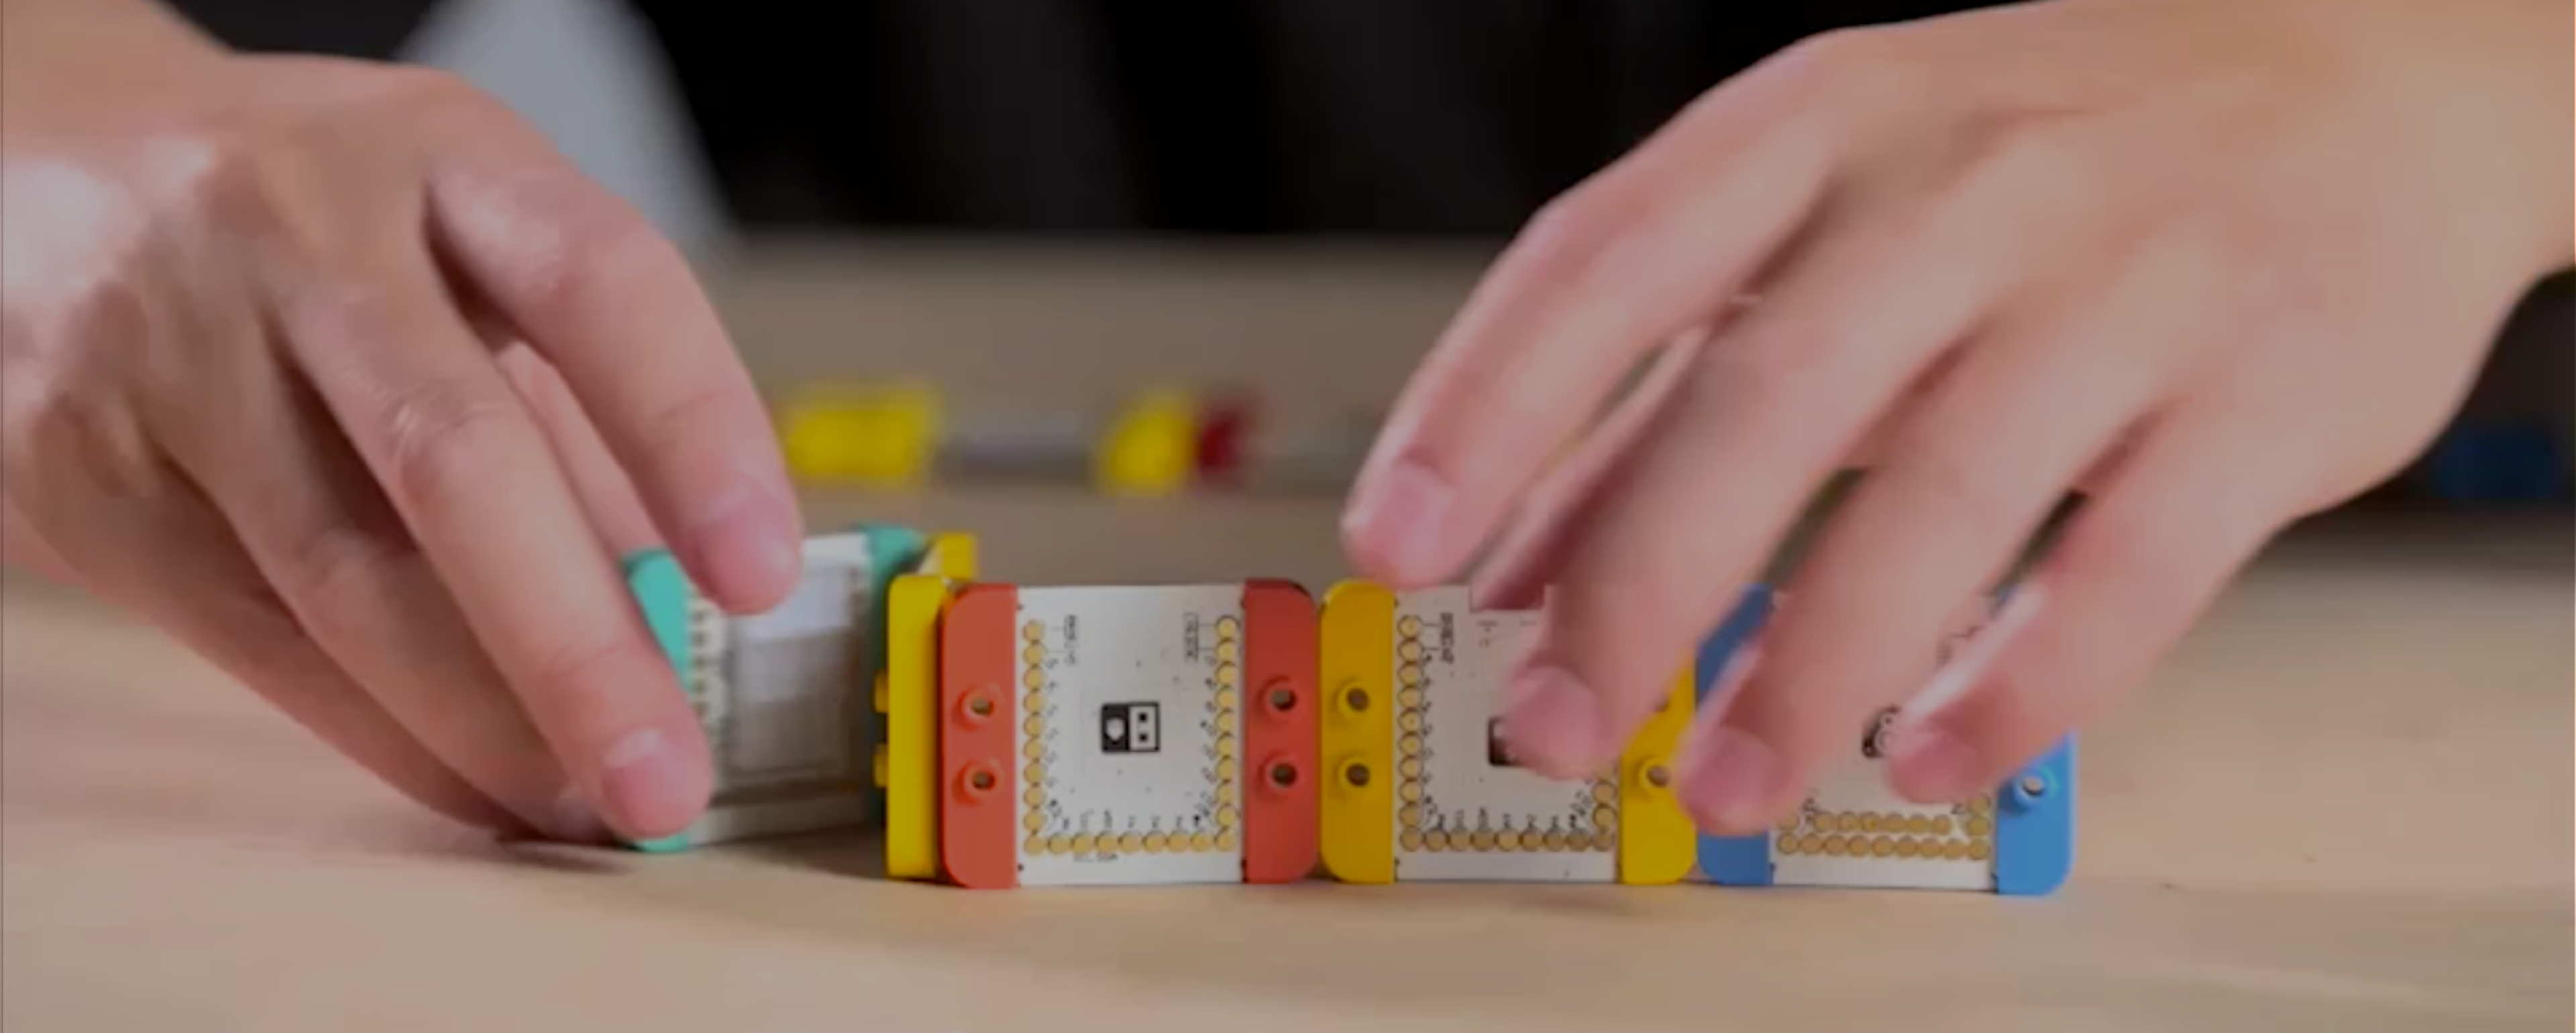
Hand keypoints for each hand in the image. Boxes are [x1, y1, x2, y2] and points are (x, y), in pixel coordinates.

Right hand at [2, 49, 802, 841]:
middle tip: (667, 778)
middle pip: (455, 457)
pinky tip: (474, 785)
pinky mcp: (79, 472)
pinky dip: (386, 734)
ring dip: (485, 723)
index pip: (598, 286)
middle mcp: (297, 238)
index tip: (763, 574)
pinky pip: (259, 639)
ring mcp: (168, 353)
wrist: (24, 163)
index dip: (693, 431)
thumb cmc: (306, 217)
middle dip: (576, 644)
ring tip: (589, 804)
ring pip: (344, 575)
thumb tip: (693, 600)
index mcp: (437, 158)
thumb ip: (579, 403)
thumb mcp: (461, 237)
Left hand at [1341, 0, 2570, 831]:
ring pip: (1938, 500)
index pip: (1608, 258)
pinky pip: (2125, 571)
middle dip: (1633, 588)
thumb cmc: (2057, 153)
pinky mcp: (2269, 394)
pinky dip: (2017, 688)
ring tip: (1727, 786)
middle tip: (1548, 723)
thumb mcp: (1835, 207)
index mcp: (1822, 120)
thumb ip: (1664, 383)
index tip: (1395, 543)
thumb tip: (1506, 563)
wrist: (2378, 77)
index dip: (1484, 408)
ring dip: (1807, 670)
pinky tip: (1929, 755)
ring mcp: (2129, 282)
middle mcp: (1967, 182)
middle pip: (1760, 399)